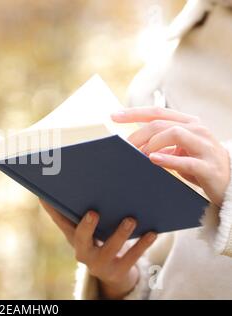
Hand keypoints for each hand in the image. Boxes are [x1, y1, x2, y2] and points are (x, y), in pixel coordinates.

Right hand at [40, 200, 156, 298]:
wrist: (112, 273)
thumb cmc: (94, 242)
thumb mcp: (80, 230)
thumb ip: (66, 214)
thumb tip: (45, 194)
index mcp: (72, 238)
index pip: (61, 222)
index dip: (54, 210)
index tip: (48, 196)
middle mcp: (82, 252)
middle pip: (81, 239)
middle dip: (86, 226)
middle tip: (93, 212)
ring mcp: (100, 263)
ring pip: (110, 248)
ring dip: (120, 234)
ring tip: (130, 219)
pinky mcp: (119, 270)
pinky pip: (132, 257)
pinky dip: (142, 245)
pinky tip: (152, 232)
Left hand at [112, 107, 230, 206]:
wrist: (230, 185)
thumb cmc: (199, 166)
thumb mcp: (179, 152)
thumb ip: (160, 145)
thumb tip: (134, 146)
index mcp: (188, 123)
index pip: (157, 112)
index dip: (134, 113)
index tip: (113, 116)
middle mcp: (197, 129)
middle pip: (160, 124)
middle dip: (137, 135)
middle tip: (124, 148)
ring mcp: (205, 146)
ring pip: (174, 133)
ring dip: (152, 143)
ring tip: (140, 155)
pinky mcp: (209, 166)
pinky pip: (186, 160)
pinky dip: (168, 159)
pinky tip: (154, 160)